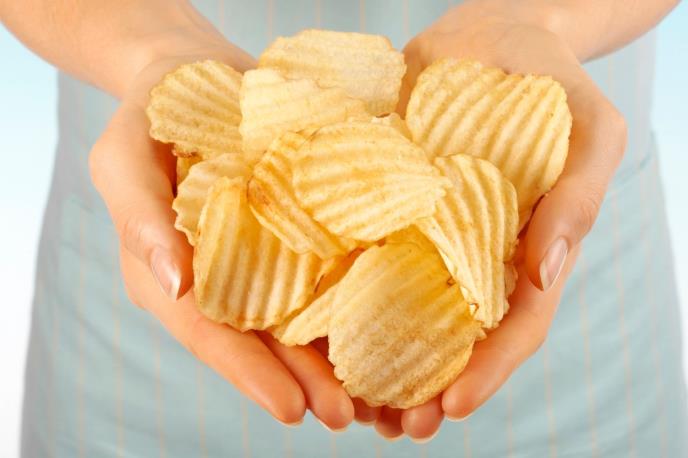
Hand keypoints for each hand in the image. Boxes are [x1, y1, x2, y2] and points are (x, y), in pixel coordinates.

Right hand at [89, 45, 353, 429]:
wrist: (197, 74)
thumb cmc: (150, 115)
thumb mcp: (125, 157)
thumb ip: (141, 218)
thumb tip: (175, 282)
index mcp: (173, 274)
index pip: (209, 332)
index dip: (247, 373)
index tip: (291, 409)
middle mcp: (221, 278)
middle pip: (261, 339)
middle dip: (302, 380)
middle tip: (345, 416)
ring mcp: (262, 259)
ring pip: (298, 317)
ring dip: (333, 357)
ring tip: (374, 396)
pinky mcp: (296, 233)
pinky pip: (324, 271)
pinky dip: (351, 301)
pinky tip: (387, 326)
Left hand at [379, 0, 626, 440]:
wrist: (488, 35)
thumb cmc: (549, 83)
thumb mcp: (588, 133)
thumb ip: (575, 200)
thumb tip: (545, 274)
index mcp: (521, 251)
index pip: (510, 328)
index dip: (486, 372)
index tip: (450, 407)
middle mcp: (467, 253)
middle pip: (448, 334)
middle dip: (423, 384)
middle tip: (392, 426)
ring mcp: (422, 230)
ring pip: (398, 305)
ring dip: (375, 355)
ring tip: (346, 401)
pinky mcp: (382, 201)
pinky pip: (360, 249)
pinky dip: (339, 288)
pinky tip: (311, 322)